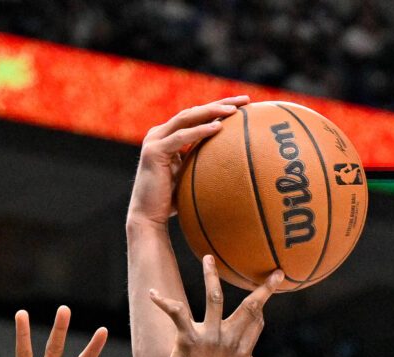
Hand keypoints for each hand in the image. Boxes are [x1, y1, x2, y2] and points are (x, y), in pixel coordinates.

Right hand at [130, 96, 247, 226]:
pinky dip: (199, 131)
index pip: (195, 116)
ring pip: (186, 118)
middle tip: (245, 100)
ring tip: (234, 110)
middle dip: (220, 103)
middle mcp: (159, 134)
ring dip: (211, 111)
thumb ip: (201, 162)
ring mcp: (154, 140)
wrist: (148, 218)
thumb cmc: (171, 202)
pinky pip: (181, 137)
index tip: (243, 105)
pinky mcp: (154, 152)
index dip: (218, 108)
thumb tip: (230, 161)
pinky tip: (218, 128)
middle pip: (193, 111)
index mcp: (167, 136)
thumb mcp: (190, 176)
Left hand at [151, 256, 274, 356]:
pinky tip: (152, 294)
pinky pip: (176, 313)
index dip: (261, 305)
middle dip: (264, 289)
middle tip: (274, 272)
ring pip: (215, 299)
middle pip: (250, 308)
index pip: (257, 322)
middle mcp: (230, 343)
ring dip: (211, 277)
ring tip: (208, 258)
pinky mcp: (188, 341)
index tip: (265, 291)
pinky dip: (163, 301)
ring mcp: (211, 340)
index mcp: (241, 354)